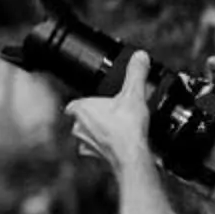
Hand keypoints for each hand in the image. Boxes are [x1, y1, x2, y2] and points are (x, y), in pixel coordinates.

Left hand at [65, 51, 155, 175]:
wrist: (132, 156)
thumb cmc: (127, 128)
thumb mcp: (133, 95)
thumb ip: (135, 73)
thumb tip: (139, 56)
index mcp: (81, 109)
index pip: (74, 103)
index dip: (84, 101)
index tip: (96, 100)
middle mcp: (78, 127)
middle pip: (80, 118)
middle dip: (92, 116)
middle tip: (110, 113)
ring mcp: (84, 143)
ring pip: (86, 134)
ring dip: (97, 131)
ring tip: (114, 128)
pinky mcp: (94, 157)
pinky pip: (95, 149)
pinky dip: (104, 146)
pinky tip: (117, 143)